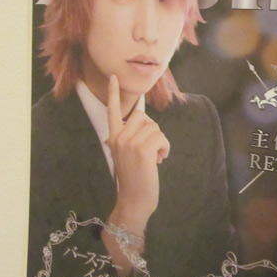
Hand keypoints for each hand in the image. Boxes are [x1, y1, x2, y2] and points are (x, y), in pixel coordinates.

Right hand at [107, 74, 169, 233]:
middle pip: (142, 116)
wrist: (134, 200)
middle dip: (152, 129)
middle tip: (151, 147)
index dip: (112, 93)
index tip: (114, 76)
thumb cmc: (135, 177)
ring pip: (154, 126)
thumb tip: (145, 123)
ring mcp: (129, 143)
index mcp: (113, 137)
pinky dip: (165, 147)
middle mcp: (118, 137)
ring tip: (155, 156)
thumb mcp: (127, 154)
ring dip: (160, 141)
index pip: (112, 111)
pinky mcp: (142, 149)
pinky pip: (161, 137)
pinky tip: (160, 159)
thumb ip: (131, 137)